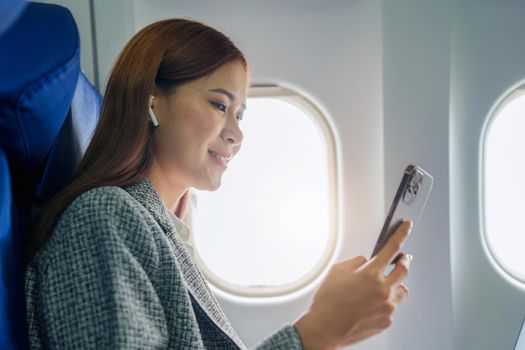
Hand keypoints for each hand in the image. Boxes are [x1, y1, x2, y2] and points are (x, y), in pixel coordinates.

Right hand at [294, 221, 412, 349]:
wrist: (325, 329)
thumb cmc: (328, 303)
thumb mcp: (337, 272)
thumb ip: (356, 262)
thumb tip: (366, 261)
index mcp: (370, 274)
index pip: (392, 248)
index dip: (402, 234)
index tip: (407, 227)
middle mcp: (382, 290)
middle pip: (404, 269)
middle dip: (404, 260)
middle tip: (402, 258)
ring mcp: (387, 307)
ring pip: (402, 289)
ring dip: (396, 283)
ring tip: (385, 284)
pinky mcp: (386, 321)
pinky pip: (393, 306)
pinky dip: (387, 301)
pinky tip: (373, 303)